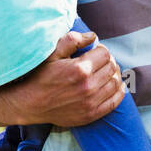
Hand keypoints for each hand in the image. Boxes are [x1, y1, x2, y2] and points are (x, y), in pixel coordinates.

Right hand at [6, 29, 125, 126]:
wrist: (31, 104)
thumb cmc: (41, 76)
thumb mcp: (52, 54)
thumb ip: (72, 40)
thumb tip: (93, 36)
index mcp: (79, 69)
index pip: (105, 53)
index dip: (101, 50)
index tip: (94, 51)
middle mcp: (88, 86)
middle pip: (112, 67)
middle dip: (108, 61)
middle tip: (100, 61)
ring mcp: (91, 102)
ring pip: (115, 83)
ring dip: (113, 75)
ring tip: (105, 72)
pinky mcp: (92, 114)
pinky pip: (115, 101)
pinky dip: (118, 91)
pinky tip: (114, 85)